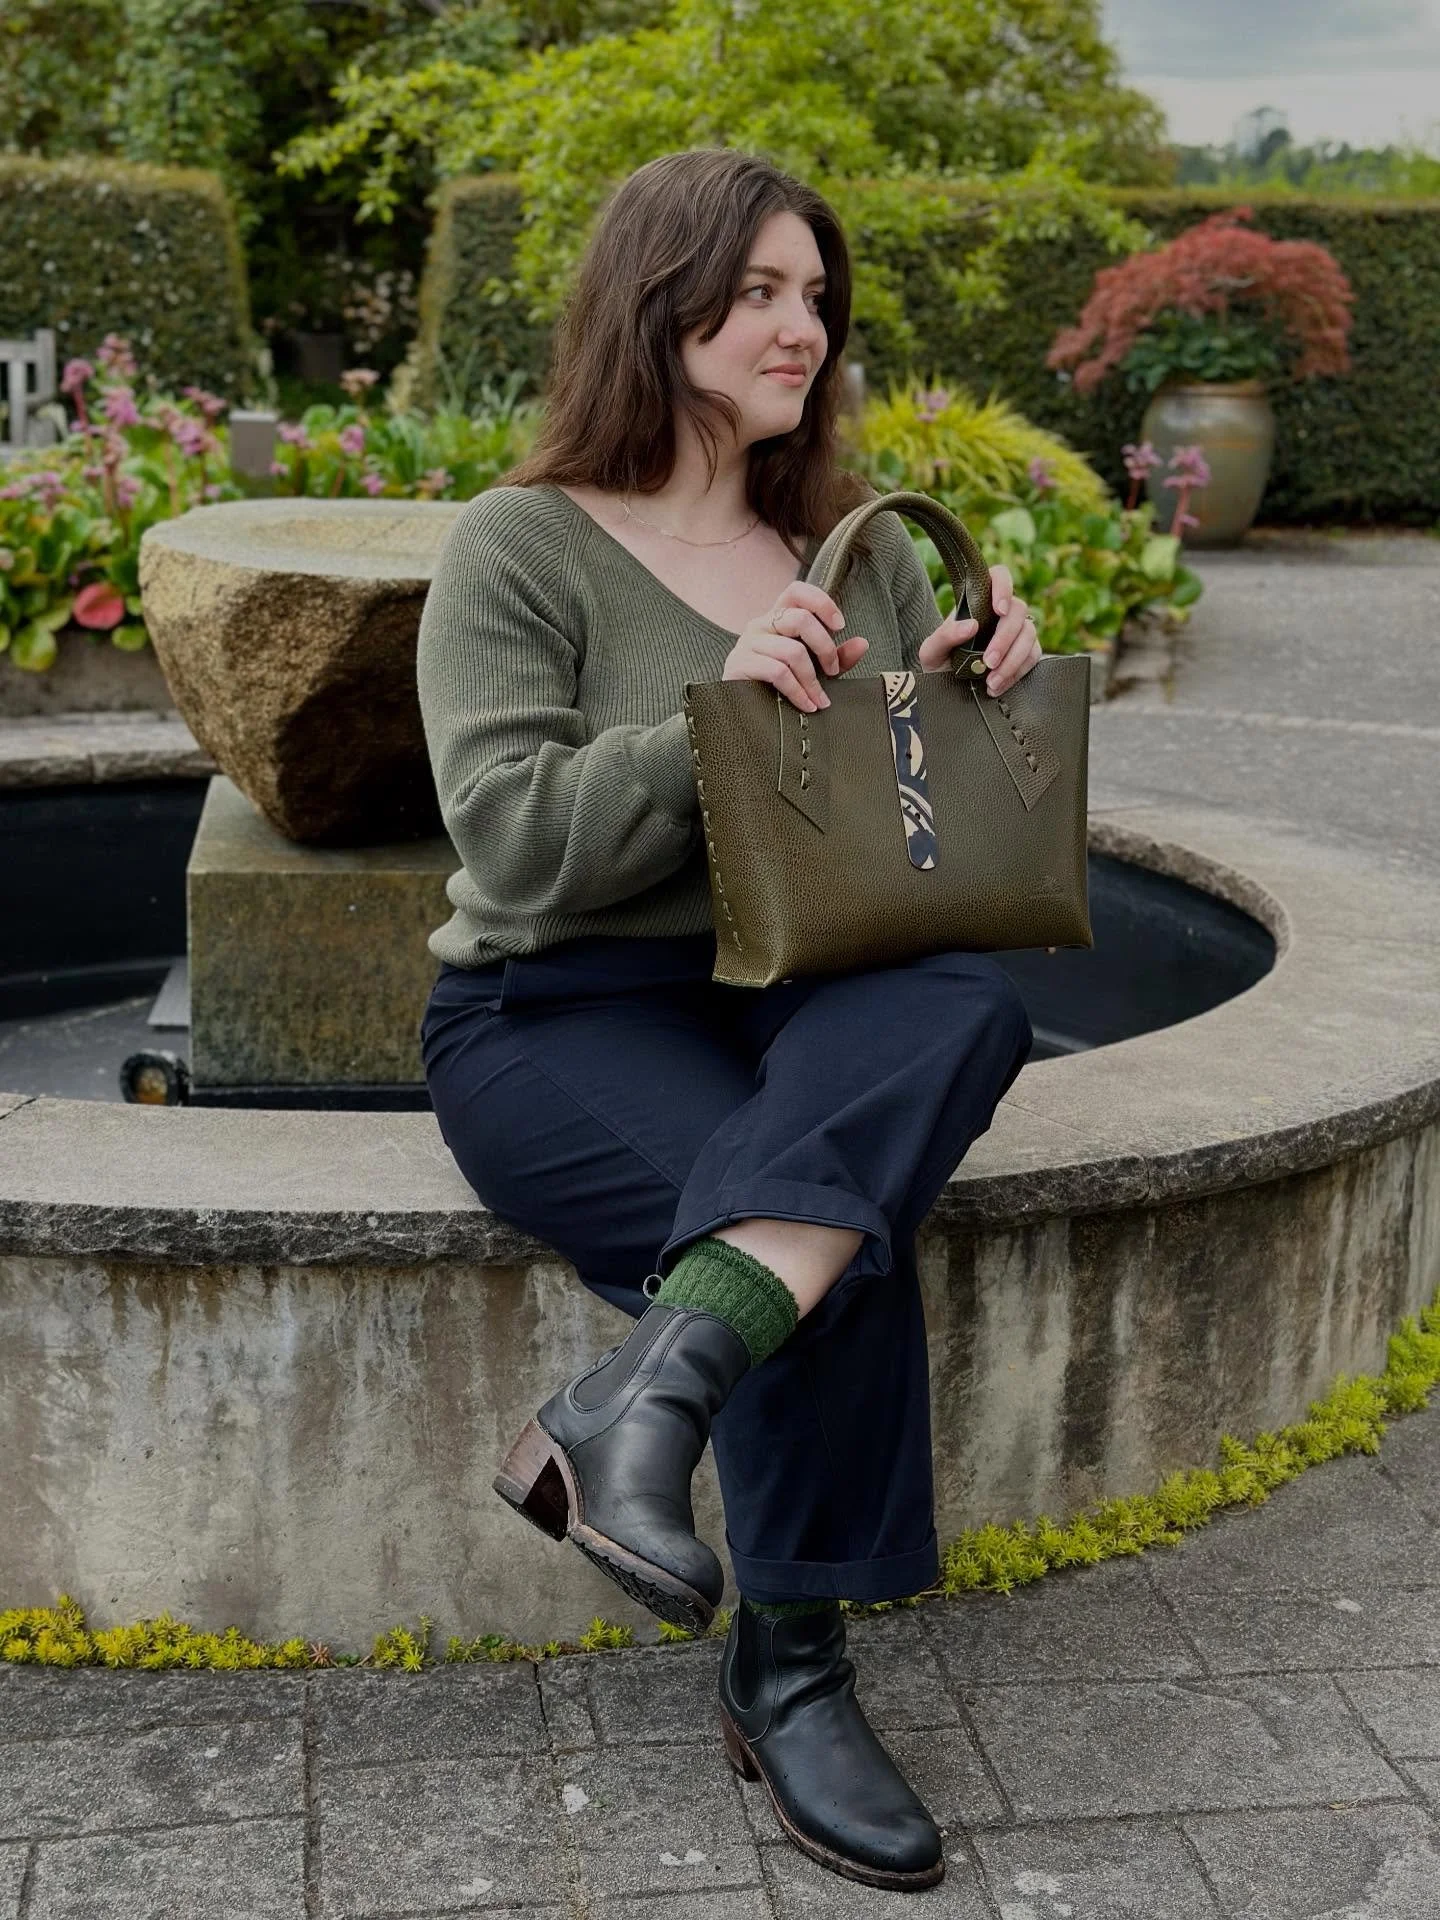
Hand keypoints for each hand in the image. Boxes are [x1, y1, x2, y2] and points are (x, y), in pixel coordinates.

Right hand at [723, 583, 869, 712]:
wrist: (741, 714)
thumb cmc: (777, 686)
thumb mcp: (813, 669)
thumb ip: (837, 656)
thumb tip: (862, 643)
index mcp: (777, 618)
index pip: (796, 591)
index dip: (821, 602)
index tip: (839, 625)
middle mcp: (760, 624)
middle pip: (800, 619)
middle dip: (825, 648)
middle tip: (833, 671)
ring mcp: (747, 643)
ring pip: (792, 651)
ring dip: (813, 680)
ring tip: (820, 700)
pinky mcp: (739, 665)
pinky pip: (778, 672)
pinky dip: (798, 691)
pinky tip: (806, 705)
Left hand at [915, 564, 1041, 696]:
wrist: (945, 685)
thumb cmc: (939, 661)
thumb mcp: (931, 651)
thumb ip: (945, 636)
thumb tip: (971, 625)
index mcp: (979, 600)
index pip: (999, 577)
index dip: (1004, 588)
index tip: (999, 610)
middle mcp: (1001, 612)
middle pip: (1018, 610)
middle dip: (1004, 638)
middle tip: (988, 662)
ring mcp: (1016, 631)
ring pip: (1029, 634)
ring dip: (1013, 660)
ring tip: (991, 681)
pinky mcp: (1026, 651)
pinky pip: (1033, 656)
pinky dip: (1017, 672)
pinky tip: (999, 685)